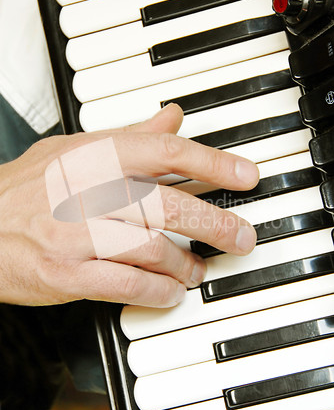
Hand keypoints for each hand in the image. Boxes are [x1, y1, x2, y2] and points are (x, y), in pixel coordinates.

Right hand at [0, 104, 258, 307]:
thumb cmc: (26, 189)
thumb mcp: (74, 149)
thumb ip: (130, 136)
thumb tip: (173, 117)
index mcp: (93, 156)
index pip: (165, 152)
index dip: (213, 163)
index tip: (247, 176)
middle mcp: (86, 192)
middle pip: (168, 206)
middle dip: (215, 224)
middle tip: (241, 237)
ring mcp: (75, 235)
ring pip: (151, 249)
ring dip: (185, 264)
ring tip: (197, 268)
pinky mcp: (65, 274)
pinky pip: (125, 285)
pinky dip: (156, 292)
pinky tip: (170, 292)